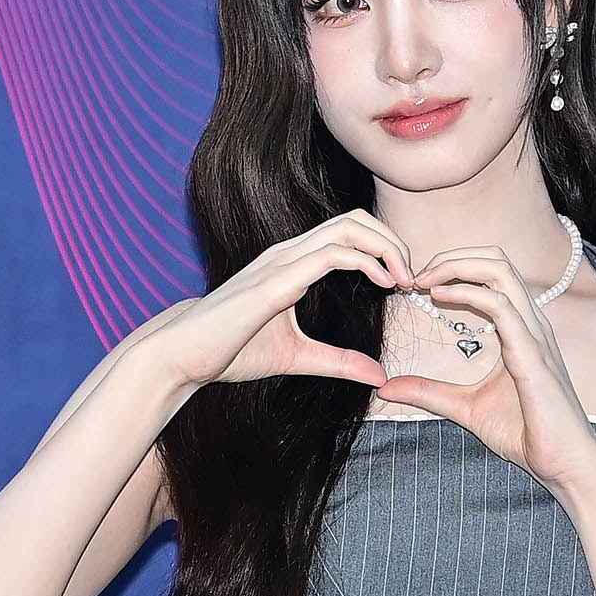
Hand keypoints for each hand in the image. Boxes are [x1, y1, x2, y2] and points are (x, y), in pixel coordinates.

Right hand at [148, 209, 415, 393]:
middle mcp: (288, 253)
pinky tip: (384, 284)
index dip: (383, 249)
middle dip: (392, 241)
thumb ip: (338, 362)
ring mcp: (281, 261)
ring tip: (404, 279)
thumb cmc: (229, 352)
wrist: (183, 356)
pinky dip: (366, 262)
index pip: (347, 233)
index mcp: (292, 263)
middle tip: (412, 277)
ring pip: (348, 228)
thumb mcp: (298, 358)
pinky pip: (330, 254)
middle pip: (354, 219)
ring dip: (386, 248)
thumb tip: (377, 377)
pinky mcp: (276, 281)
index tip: (403, 283)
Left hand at [373, 246, 595, 491]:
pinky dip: (468, 293)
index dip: (453, 268)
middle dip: (453, 257)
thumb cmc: (527, 435)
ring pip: (501, 271)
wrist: (564, 466)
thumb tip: (387, 388)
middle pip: (496, 259)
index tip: (417, 284)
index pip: (492, 273)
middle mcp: (531, 323)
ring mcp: (534, 335)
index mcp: (520, 329)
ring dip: (457, 267)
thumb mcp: (465, 408)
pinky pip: (502, 307)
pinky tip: (440, 296)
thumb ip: (429, 393)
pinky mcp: (533, 355)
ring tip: (424, 279)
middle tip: (416, 275)